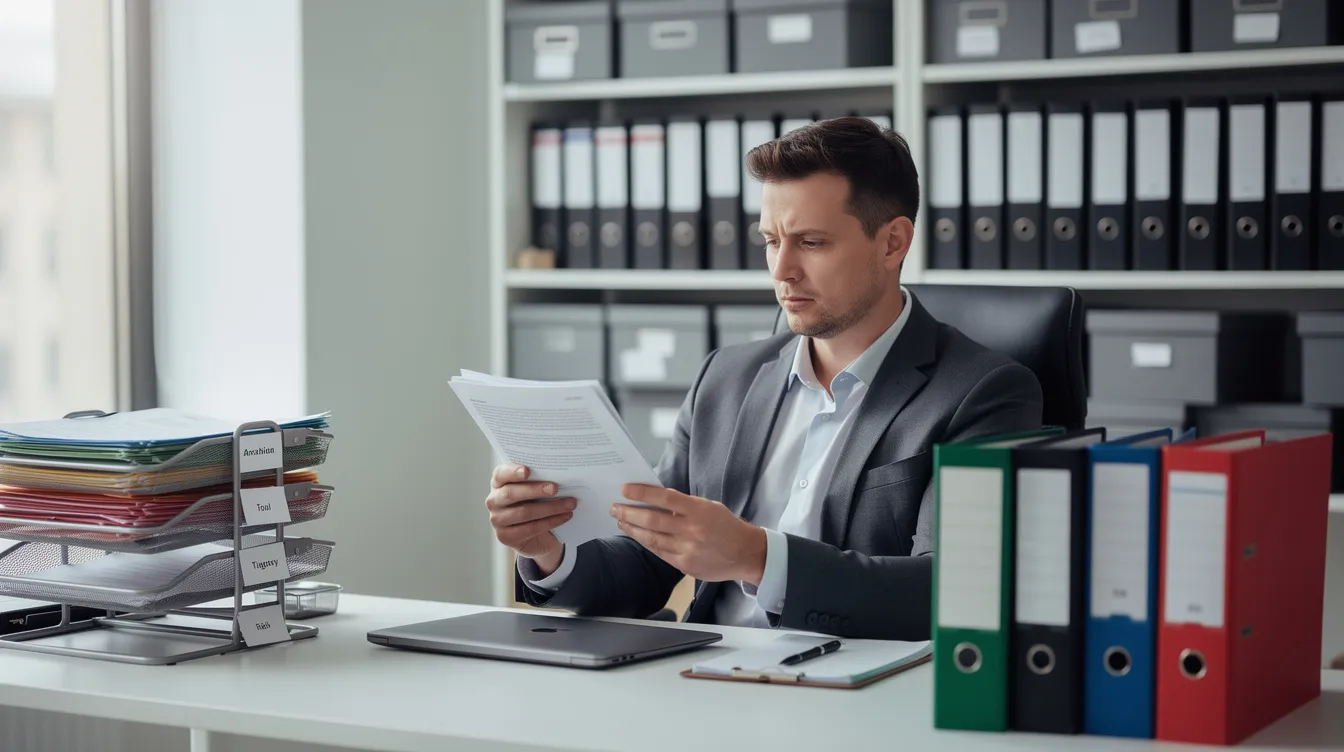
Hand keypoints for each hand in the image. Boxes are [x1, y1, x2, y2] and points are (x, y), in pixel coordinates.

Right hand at [485, 464, 574, 575]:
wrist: (535, 534)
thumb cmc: (535, 503)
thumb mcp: (535, 490)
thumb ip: (539, 479)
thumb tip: (560, 474)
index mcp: (498, 482)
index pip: (501, 474)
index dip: (513, 472)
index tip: (528, 471)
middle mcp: (494, 500)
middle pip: (512, 493)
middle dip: (536, 490)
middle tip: (556, 488)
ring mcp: (497, 520)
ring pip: (524, 512)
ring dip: (550, 508)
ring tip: (570, 504)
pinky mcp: (505, 536)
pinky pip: (530, 528)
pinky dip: (551, 522)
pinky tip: (565, 517)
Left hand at [611, 485, 765, 585]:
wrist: (745, 553)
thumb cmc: (726, 526)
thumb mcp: (709, 507)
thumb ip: (684, 505)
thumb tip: (655, 499)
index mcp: (698, 510)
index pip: (664, 497)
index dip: (642, 493)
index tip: (625, 489)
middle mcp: (691, 529)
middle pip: (652, 519)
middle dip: (629, 513)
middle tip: (614, 507)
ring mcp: (687, 549)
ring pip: (652, 538)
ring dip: (632, 528)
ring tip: (620, 521)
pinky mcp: (684, 564)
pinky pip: (659, 552)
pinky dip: (646, 542)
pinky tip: (637, 535)